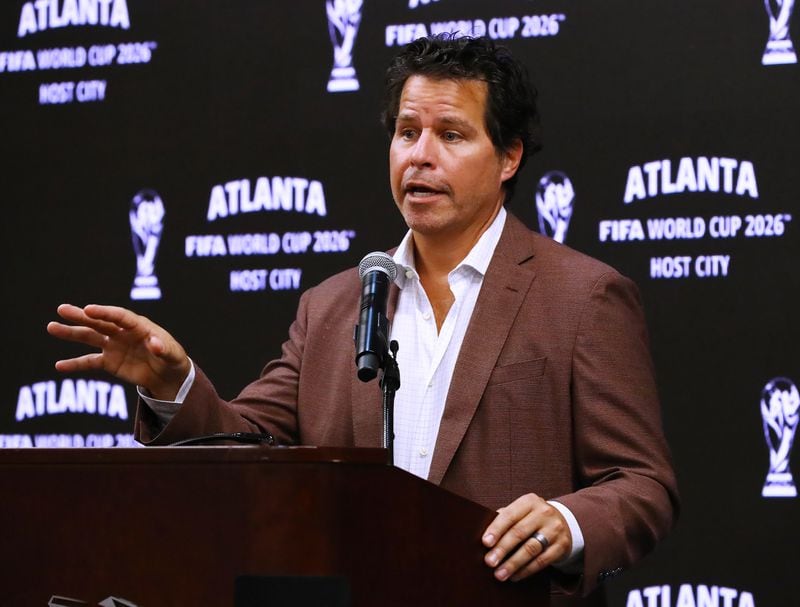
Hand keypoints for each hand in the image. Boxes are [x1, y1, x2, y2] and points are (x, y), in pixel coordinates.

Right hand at [47, 304, 190, 399]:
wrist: (167, 375)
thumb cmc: (172, 359)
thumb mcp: (172, 354)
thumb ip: (163, 349)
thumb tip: (155, 344)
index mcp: (139, 326)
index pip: (119, 316)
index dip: (105, 312)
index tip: (88, 309)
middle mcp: (122, 333)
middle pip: (100, 322)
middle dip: (82, 316)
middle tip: (62, 309)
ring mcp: (114, 346)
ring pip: (90, 337)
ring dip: (71, 333)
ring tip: (52, 327)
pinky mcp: (109, 361)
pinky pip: (89, 362)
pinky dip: (75, 364)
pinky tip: (59, 366)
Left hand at [482, 493, 571, 581]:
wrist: (564, 522)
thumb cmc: (532, 518)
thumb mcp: (521, 511)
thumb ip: (504, 518)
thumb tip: (486, 536)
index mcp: (529, 501)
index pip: (509, 515)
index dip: (496, 529)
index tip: (485, 543)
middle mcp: (544, 513)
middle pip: (519, 532)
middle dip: (502, 549)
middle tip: (489, 562)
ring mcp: (555, 529)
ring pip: (531, 549)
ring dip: (513, 564)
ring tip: (500, 574)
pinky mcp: (562, 545)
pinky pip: (542, 561)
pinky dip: (526, 570)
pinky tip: (515, 576)